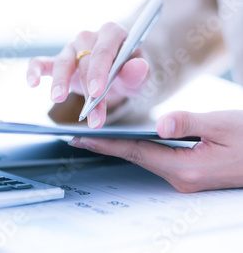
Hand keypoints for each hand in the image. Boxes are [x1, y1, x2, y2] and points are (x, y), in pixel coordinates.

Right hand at [26, 22, 149, 127]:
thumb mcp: (140, 76)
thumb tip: (138, 66)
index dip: (99, 71)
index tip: (97, 91)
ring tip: (57, 98)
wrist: (117, 75)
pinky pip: (41, 62)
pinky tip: (32, 83)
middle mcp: (89, 37)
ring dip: (60, 82)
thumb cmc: (128, 73)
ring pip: (63, 62)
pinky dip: (35, 70)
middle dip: (87, 90)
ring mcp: (71, 48)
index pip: (104, 51)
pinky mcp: (57, 60)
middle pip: (85, 62)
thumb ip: (138, 73)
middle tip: (89, 114)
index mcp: (112, 33)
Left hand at [69, 110, 242, 191]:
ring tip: (96, 137)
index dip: (106, 144)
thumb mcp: (224, 125)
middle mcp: (182, 179)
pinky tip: (129, 140)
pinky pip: (158, 160)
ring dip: (121, 147)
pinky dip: (139, 148)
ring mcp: (186, 179)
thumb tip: (162, 124)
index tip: (80, 139)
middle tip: (77, 137)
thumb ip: (190, 123)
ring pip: (146, 159)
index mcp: (186, 169)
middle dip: (106, 146)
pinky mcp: (191, 174)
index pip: (136, 152)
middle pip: (136, 157)